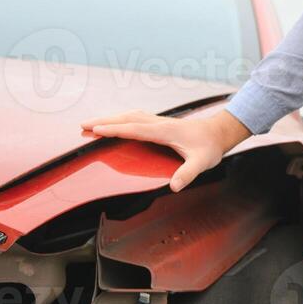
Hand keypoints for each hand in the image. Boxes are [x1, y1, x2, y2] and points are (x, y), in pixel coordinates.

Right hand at [79, 108, 251, 191]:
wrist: (219, 132)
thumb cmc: (210, 147)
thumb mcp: (201, 163)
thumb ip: (187, 174)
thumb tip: (175, 186)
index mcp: (164, 131)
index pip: (134, 129)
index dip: (114, 130)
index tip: (96, 130)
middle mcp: (159, 123)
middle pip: (126, 119)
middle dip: (104, 121)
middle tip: (83, 125)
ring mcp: (159, 121)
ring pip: (129, 116)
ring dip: (110, 118)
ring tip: (92, 123)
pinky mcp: (160, 123)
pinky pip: (135, 118)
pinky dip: (121, 119)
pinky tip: (116, 122)